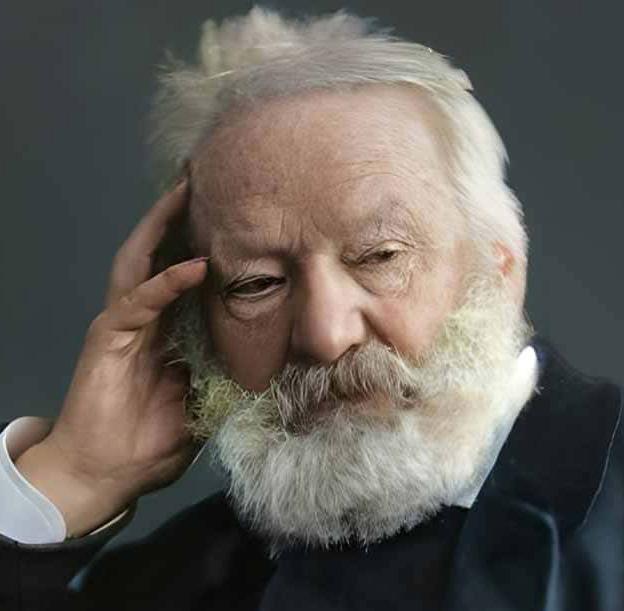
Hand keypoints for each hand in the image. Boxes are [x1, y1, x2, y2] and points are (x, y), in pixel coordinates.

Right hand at [15, 179, 207, 536]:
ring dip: (163, 227)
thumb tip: (269, 366)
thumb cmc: (150, 442)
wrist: (104, 475)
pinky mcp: (107, 338)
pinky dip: (165, 281)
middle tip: (202, 179)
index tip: (233, 214)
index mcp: (165, 329)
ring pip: (140, 262)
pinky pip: (138, 301)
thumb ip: (223, 377)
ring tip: (187, 192)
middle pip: (159, 253)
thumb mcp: (202, 404)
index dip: (203, 241)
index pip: (183, 273)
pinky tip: (193, 265)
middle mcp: (142, 317)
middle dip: (178, 217)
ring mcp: (122, 324)